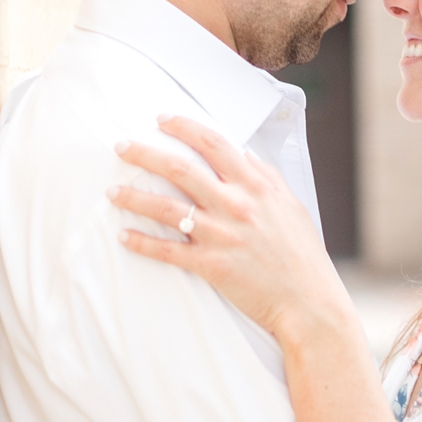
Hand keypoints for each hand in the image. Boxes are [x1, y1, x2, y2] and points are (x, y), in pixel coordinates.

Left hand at [109, 116, 353, 343]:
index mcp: (256, 186)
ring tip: (112, 191)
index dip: (184, 127)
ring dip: (134, 197)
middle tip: (122, 147)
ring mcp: (221, 236)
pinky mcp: (211, 266)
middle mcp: (236, 206)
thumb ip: (267, 177)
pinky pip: (168, 251)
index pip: (214, 144)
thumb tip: (245, 154)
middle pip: (180, 169)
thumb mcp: (291, 206)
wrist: (309, 302)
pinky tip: (124, 236)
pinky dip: (143, 243)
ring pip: (166, 208)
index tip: (161, 119)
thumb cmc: (302, 255)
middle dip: (145, 153)